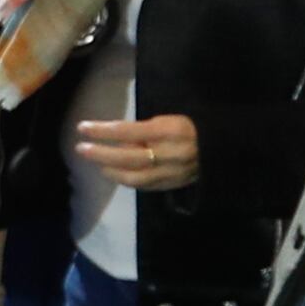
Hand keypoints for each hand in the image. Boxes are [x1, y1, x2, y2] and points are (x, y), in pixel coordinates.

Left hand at [69, 115, 200, 191]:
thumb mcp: (167, 119)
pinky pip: (145, 186)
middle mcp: (169, 154)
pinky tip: (116, 174)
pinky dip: (127, 180)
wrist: (222, 147)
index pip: (128, 131)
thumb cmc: (190, 126)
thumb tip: (117, 139)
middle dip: (101, 154)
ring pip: (135, 178)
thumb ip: (143, 130)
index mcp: (168, 131)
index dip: (103, 131)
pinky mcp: (173, 185)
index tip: (82, 128)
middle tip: (81, 149)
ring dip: (111, 171)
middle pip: (128, 158)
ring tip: (97, 164)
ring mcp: (172, 173)